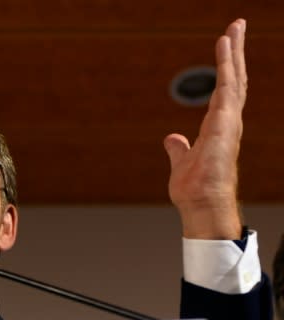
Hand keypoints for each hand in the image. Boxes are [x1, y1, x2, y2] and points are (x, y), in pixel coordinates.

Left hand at [165, 19, 245, 239]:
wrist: (201, 203)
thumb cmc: (195, 188)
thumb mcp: (182, 161)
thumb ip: (178, 148)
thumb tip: (172, 138)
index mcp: (219, 126)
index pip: (226, 90)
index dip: (228, 68)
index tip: (228, 46)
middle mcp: (228, 120)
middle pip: (236, 78)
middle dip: (236, 51)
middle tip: (238, 25)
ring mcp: (229, 121)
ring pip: (234, 77)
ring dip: (234, 51)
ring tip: (234, 27)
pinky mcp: (225, 123)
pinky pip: (228, 87)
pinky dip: (227, 65)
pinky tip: (225, 47)